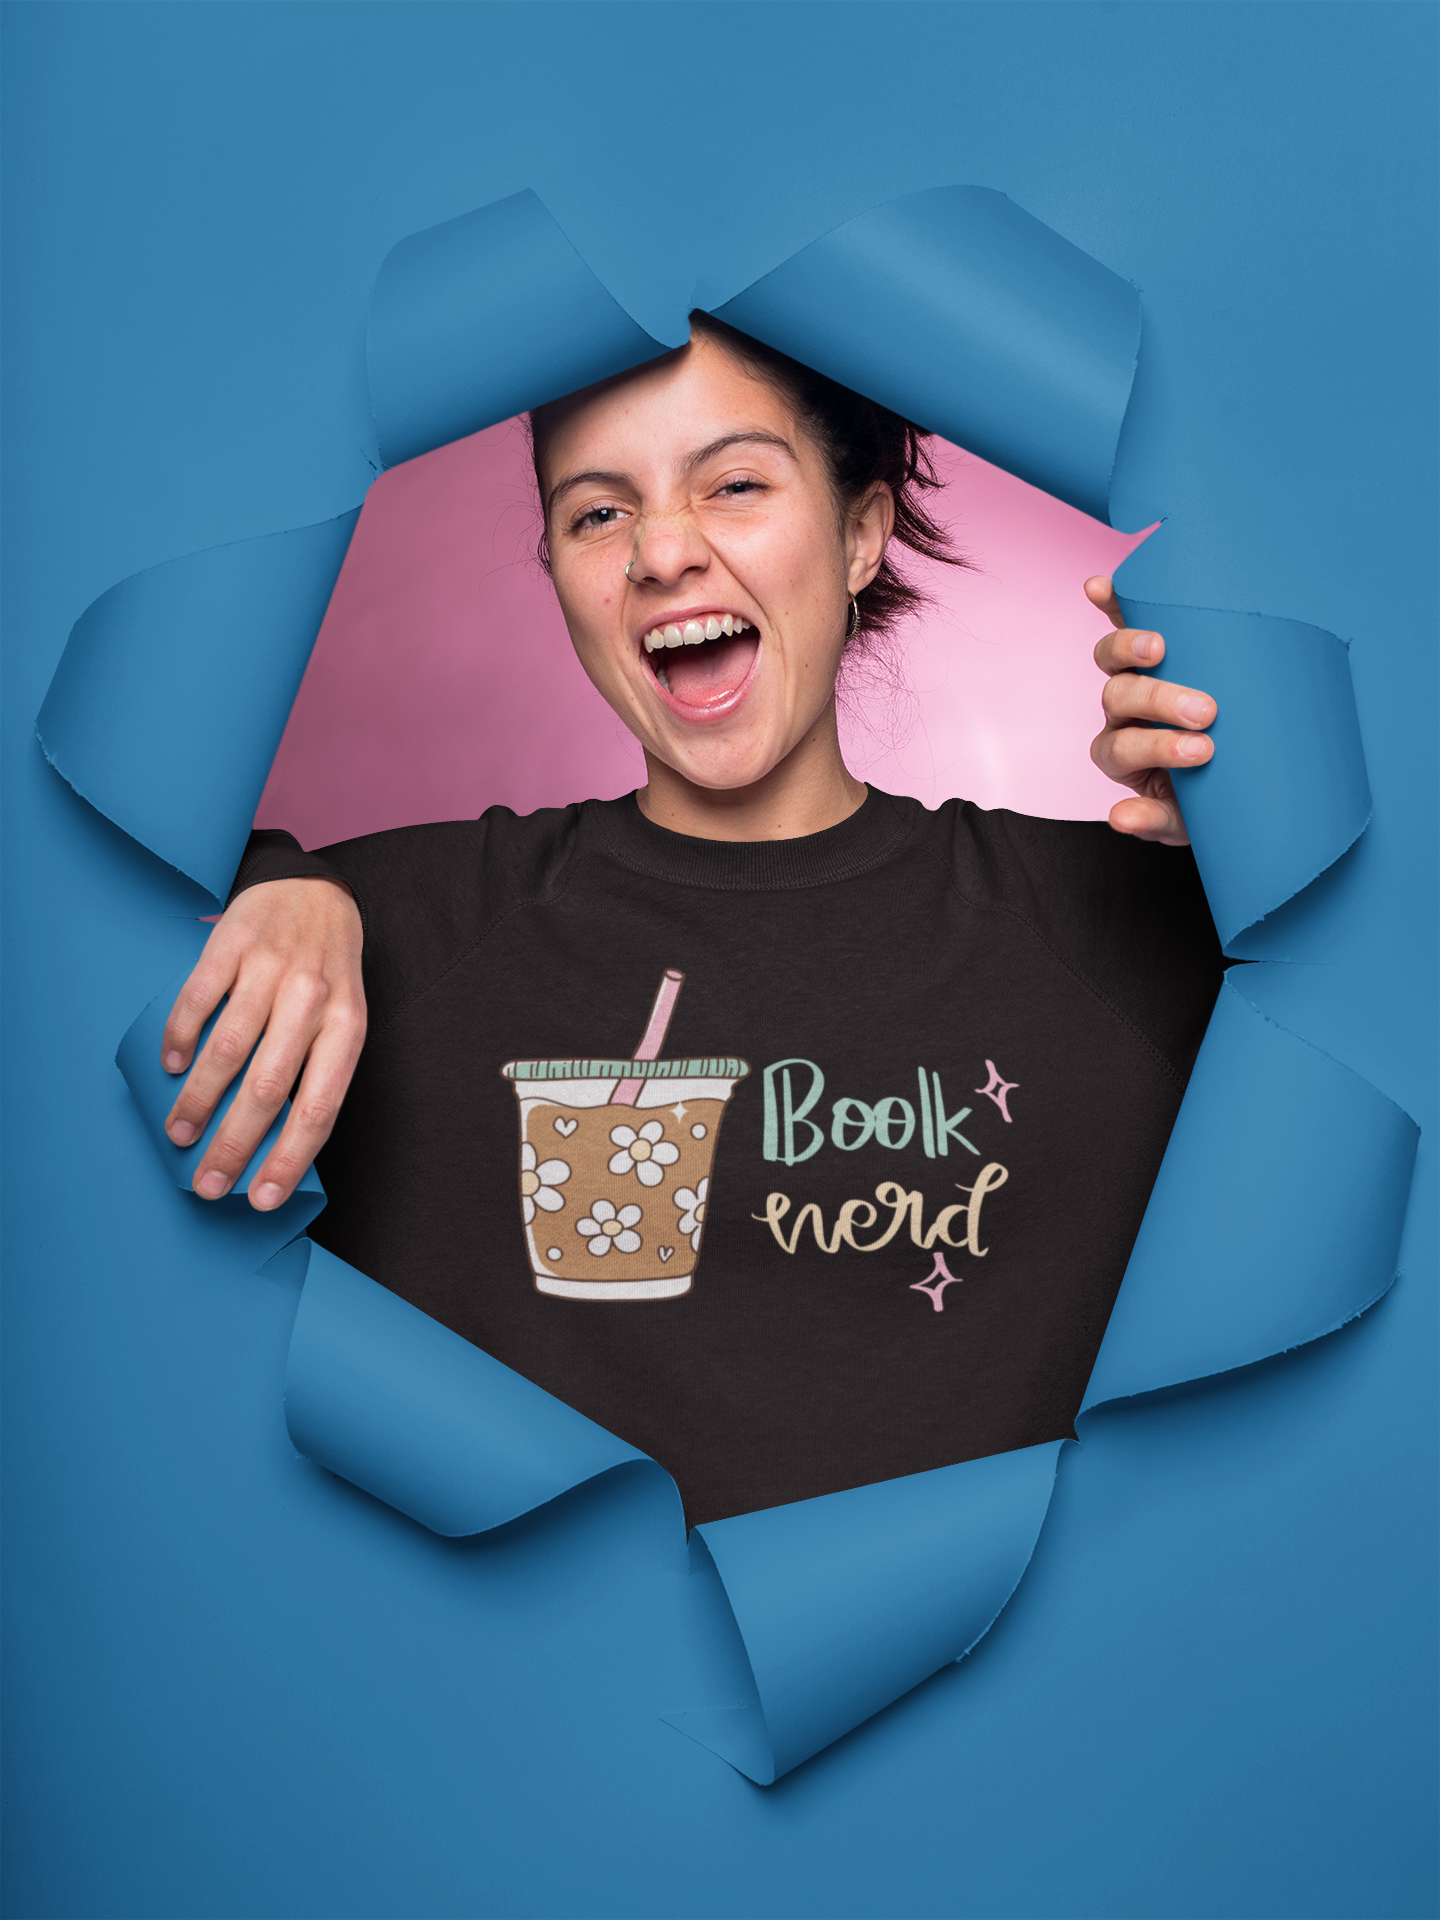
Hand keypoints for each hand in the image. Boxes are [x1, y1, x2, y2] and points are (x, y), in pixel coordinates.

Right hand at [161, 878, 365, 1209]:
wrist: (313, 892)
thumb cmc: (328, 974)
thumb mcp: (342, 1019)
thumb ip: (318, 1070)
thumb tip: (278, 1146)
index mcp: (348, 1027)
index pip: (320, 1108)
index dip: (289, 1159)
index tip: (260, 1199)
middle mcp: (313, 998)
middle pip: (268, 1089)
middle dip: (233, 1146)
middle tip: (207, 1183)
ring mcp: (272, 969)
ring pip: (228, 1051)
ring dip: (198, 1102)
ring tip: (180, 1133)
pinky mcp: (232, 944)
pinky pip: (198, 1001)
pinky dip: (180, 1039)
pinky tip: (171, 1067)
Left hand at [1086, 575, 1215, 845]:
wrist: (1229, 774)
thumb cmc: (1206, 799)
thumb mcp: (1186, 821)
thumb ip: (1156, 821)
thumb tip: (1121, 817)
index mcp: (1123, 757)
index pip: (1122, 749)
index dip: (1155, 748)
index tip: (1201, 752)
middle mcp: (1120, 717)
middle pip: (1120, 701)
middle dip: (1159, 705)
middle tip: (1205, 713)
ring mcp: (1133, 680)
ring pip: (1116, 662)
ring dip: (1132, 650)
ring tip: (1161, 648)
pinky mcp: (1151, 649)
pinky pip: (1122, 622)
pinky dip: (1111, 604)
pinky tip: (1099, 586)